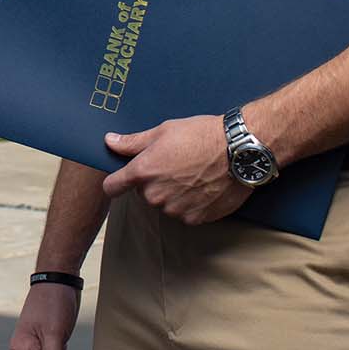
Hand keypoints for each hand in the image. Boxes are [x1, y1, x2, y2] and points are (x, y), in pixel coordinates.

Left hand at [102, 115, 251, 224]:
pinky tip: (203, 186)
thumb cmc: (202, 135)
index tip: (119, 180)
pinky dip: (191, 203)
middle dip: (153, 182)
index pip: (112, 187)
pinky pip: (185, 213)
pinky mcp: (195, 218)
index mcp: (143, 172)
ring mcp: (175, 209)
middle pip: (143, 193)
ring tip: (192, 174)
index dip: (115, 182)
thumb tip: (109, 141)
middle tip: (174, 165)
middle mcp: (155, 195)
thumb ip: (132, 142)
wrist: (239, 151)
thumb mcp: (163, 131)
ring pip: (165, 204)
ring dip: (172, 194)